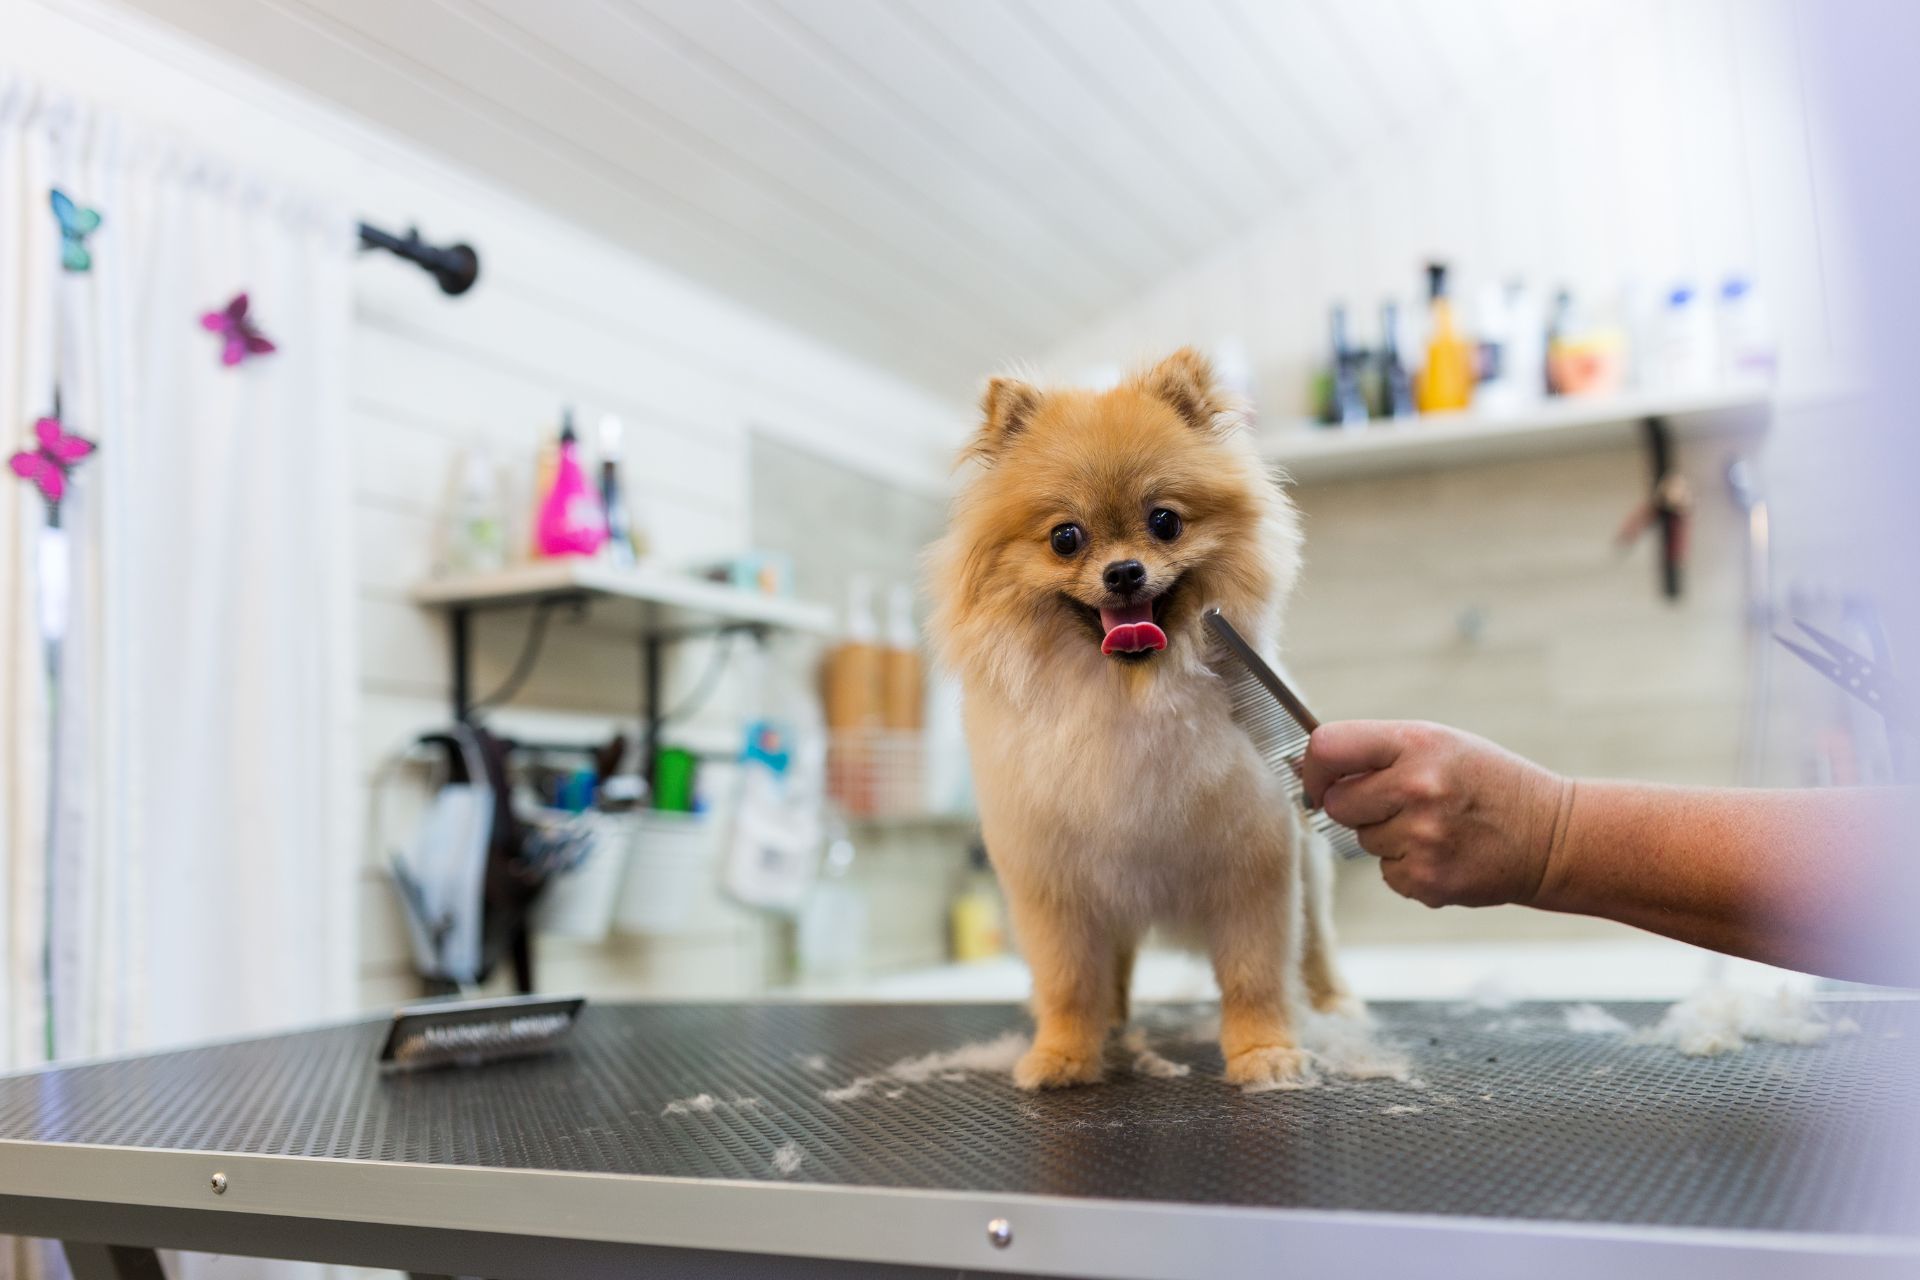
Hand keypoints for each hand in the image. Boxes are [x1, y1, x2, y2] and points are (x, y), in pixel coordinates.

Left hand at [1300, 721, 1571, 908]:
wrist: (1553, 837)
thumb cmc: (1486, 783)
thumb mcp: (1440, 744)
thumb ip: (1378, 751)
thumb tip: (1310, 771)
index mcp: (1417, 744)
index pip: (1328, 747)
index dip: (1313, 767)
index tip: (1318, 779)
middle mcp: (1417, 788)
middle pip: (1336, 803)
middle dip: (1354, 806)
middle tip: (1398, 803)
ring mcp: (1422, 838)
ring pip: (1362, 841)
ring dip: (1387, 836)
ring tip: (1436, 826)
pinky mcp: (1426, 880)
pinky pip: (1386, 873)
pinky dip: (1407, 866)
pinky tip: (1445, 852)